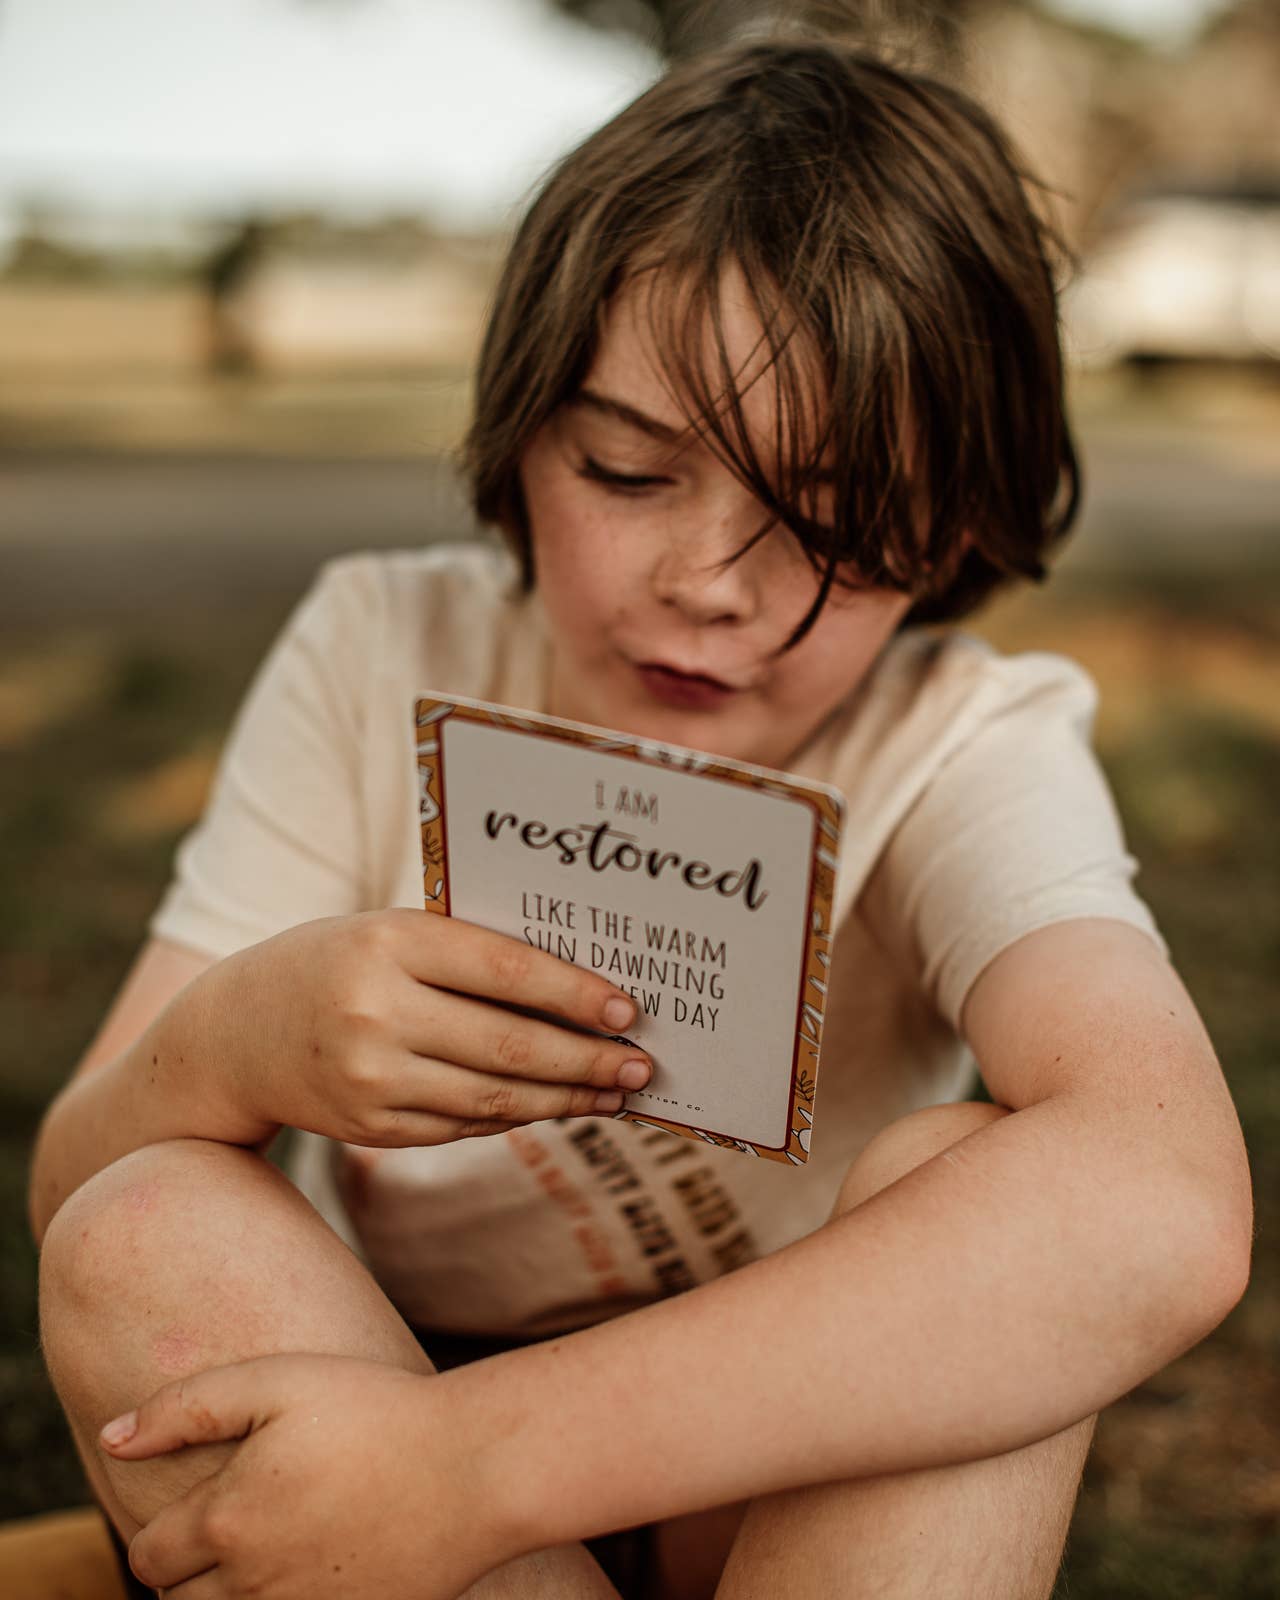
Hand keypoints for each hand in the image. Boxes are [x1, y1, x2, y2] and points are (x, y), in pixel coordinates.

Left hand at [101, 1354, 511, 1598]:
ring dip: (227, 1599)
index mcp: (225, 1521)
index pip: (147, 1555)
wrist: (473, 1468)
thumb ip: (185, 1407)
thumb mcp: (279, 1381)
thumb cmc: (376, 1409)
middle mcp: (250, 1583)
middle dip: (188, 1574)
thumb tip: (111, 1439)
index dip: (160, 1534)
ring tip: (267, 1552)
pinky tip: (308, 1570)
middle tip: (235, 1530)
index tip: (199, 1508)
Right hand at [185, 908, 650, 1147]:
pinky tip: (554, 1105)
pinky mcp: (370, 1128)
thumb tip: (578, 990)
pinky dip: (516, 1116)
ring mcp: (370, 1078)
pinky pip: (464, 1125)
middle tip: (641, 1066)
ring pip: (494, 1096)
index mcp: (388, 942)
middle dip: (587, 1059)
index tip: (628, 1010)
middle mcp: (375, 1011)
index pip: (505, 970)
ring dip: (565, 1098)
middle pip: (509, 1045)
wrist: (231, 1035)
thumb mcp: (388, 932)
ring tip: (613, 1093)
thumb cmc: (335, 963)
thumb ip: (466, 952)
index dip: (575, 994)